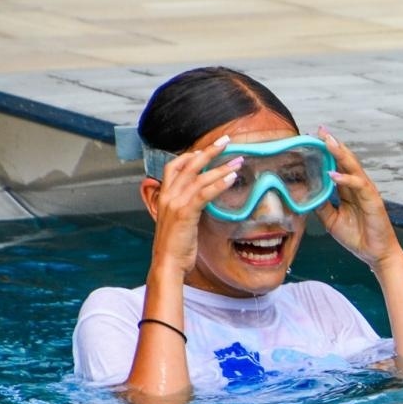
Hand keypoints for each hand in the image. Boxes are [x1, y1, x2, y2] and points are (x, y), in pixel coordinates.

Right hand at [144, 136, 240, 276]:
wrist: (168, 263)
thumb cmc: (176, 246)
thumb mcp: (179, 223)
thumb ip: (186, 209)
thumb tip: (199, 202)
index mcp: (164, 196)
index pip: (174, 167)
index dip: (189, 155)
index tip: (205, 149)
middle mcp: (168, 195)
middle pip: (188, 164)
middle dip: (208, 151)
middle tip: (226, 140)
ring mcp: (175, 203)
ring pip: (199, 177)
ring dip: (220, 166)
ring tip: (238, 161)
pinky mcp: (185, 213)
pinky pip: (204, 193)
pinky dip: (219, 184)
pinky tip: (232, 178)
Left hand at [314, 128, 402, 270]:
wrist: (376, 255)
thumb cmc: (357, 237)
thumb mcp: (331, 220)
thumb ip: (321, 205)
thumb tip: (306, 193)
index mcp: (349, 190)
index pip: (337, 165)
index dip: (326, 152)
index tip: (311, 139)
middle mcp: (358, 186)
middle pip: (345, 160)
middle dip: (332, 144)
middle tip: (319, 130)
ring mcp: (367, 192)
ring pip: (353, 167)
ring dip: (340, 153)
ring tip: (327, 141)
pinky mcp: (373, 200)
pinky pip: (359, 185)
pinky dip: (346, 178)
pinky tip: (333, 174)